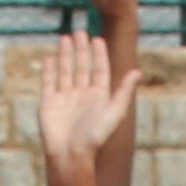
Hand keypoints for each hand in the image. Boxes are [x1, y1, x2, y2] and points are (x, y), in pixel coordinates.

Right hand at [35, 24, 138, 183]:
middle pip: (82, 66)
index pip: (99, 69)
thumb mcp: (114, 112)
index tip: (97, 39)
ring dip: (65, 54)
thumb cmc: (95, 136)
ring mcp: (64, 98)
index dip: (99, 54)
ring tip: (65, 37)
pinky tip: (50, 57)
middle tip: (80, 31)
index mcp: (98, 96)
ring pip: (66, 70)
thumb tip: (137, 72)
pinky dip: (49, 70)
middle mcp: (82, 95)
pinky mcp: (48, 103)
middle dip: (81, 49)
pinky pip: (49, 82)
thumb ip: (124, 91)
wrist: (70, 154)